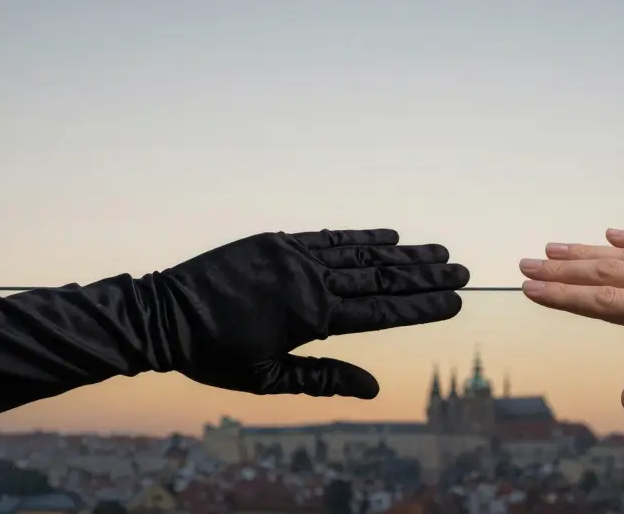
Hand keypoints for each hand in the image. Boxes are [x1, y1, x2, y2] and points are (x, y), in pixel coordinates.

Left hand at [142, 228, 467, 398]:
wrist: (162, 315)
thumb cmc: (213, 356)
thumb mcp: (268, 378)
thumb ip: (324, 378)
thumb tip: (374, 390)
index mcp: (311, 318)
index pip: (381, 311)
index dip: (421, 306)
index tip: (455, 301)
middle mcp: (310, 282)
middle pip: (381, 278)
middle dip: (425, 276)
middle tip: (462, 271)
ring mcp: (294, 257)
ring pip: (361, 254)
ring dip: (403, 253)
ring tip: (438, 251)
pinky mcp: (277, 242)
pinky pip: (329, 237)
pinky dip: (361, 237)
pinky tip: (389, 235)